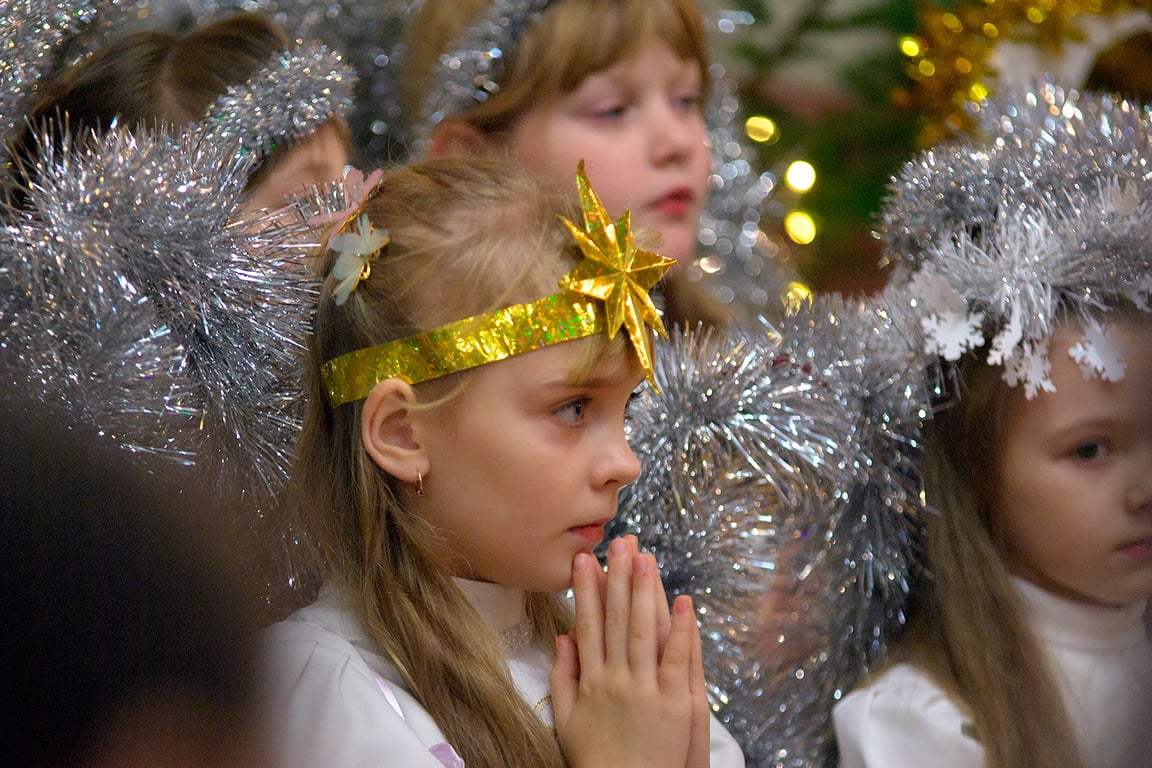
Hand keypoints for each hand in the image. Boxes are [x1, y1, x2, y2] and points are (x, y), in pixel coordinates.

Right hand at [550, 546, 698, 767]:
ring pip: (644, 631)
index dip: (585, 589)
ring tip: (646, 558)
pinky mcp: (676, 704)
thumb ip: (563, 677)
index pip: (586, 623)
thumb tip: (563, 638)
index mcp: (590, 680)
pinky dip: (681, 630)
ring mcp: (646, 690)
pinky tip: (683, 602)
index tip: (584, 559)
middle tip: (619, 543)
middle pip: (615, 618)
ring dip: (645, 592)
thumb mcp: (566, 720)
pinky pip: (679, 660)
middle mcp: (616, 680)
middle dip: (617, 577)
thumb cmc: (596, 761)